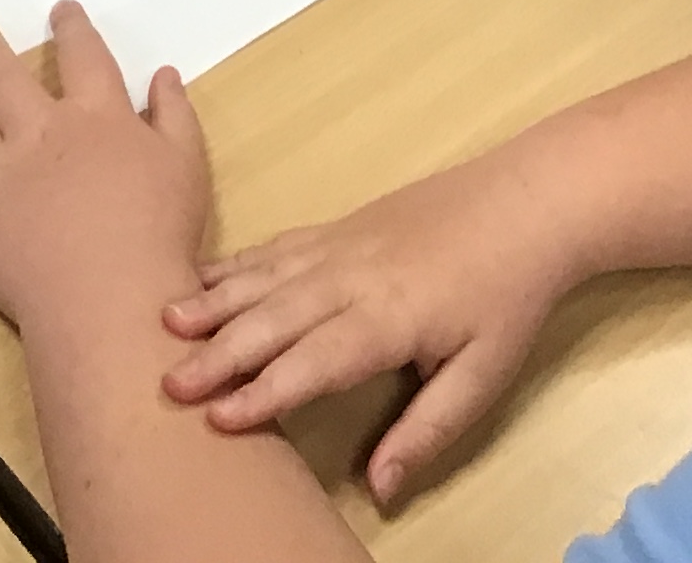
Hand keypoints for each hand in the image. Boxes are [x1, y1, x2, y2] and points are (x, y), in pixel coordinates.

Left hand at [0, 4, 210, 332]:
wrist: (110, 296)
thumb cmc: (158, 233)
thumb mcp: (186, 166)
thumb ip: (174, 115)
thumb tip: (164, 73)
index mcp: (95, 117)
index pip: (83, 58)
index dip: (72, 30)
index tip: (60, 10)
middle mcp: (37, 133)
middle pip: (1, 76)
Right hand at [163, 156, 578, 504]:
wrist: (527, 201)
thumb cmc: (507, 295)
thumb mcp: (484, 373)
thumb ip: (428, 429)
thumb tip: (380, 488)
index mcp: (390, 317)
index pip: (317, 361)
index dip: (267, 391)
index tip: (220, 418)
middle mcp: (353, 277)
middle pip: (276, 317)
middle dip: (220, 351)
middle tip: (168, 381)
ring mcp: (341, 245)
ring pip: (266, 276)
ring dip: (215, 301)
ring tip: (164, 323)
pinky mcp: (337, 227)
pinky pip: (276, 246)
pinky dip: (234, 264)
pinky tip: (200, 278)